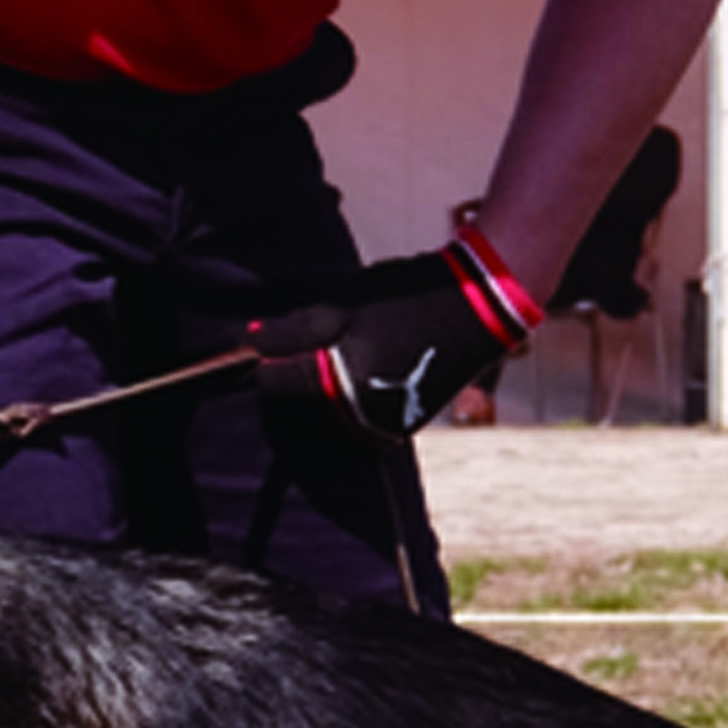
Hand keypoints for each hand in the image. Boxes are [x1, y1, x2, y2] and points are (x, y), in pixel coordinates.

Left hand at [250, 224, 541, 441]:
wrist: (479, 307)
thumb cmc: (408, 298)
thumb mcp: (344, 306)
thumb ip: (294, 330)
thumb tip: (248, 343)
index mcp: (340, 389)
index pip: (276, 388)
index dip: (263, 365)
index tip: (262, 348)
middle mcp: (359, 419)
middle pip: (296, 414)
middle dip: (285, 388)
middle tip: (285, 357)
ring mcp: (382, 428)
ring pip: (324, 425)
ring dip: (310, 403)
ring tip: (313, 368)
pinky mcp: (401, 429)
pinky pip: (353, 428)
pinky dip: (338, 412)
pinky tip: (339, 386)